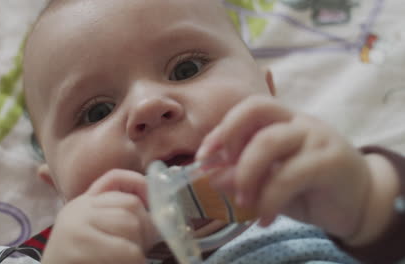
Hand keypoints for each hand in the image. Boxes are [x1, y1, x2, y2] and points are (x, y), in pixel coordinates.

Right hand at [42, 170, 157, 263]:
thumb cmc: (80, 262)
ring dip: (139, 249)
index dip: (141, 187)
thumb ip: (118, 216)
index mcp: (83, 204)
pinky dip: (134, 262)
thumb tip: (161, 210)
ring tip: (126, 260)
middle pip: (130, 204)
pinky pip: (128, 251)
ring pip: (131, 225)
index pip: (115, 178)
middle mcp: (78, 210)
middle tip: (139, 249)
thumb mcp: (97, 234)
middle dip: (145, 227)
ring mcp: (78, 227)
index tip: (152, 205)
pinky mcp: (82, 248)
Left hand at [197, 96, 372, 240]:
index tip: (202, 157)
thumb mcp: (269, 181)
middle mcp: (298, 120)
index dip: (221, 129)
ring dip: (245, 174)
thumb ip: (243, 175)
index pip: (248, 108)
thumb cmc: (307, 186)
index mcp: (282, 119)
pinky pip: (290, 175)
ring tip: (241, 203)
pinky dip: (269, 199)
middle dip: (228, 139)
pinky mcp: (331, 161)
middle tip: (217, 173)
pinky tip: (265, 218)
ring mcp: (317, 136)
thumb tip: (211, 176)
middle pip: (256, 110)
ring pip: (269, 141)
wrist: (359, 200)